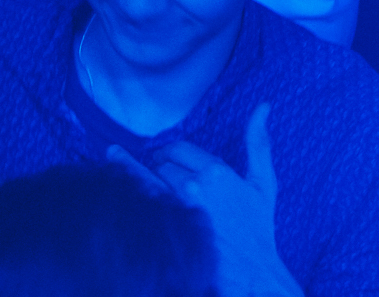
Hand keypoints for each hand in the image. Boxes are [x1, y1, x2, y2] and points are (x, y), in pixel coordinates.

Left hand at [107, 105, 301, 296]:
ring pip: (145, 184)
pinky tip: (114, 195)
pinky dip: (128, 199)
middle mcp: (192, 188)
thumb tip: (263, 105)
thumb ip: (258, 143)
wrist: (252, 272)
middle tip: (153, 171)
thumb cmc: (259, 229)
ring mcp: (176, 212)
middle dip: (156, 167)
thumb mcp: (264, 183)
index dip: (167, 152)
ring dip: (135, 178)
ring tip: (114, 160)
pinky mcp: (164, 232)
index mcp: (215, 172)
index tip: (163, 158)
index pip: (177, 150)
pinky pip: (139, 209)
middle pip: (159, 166)